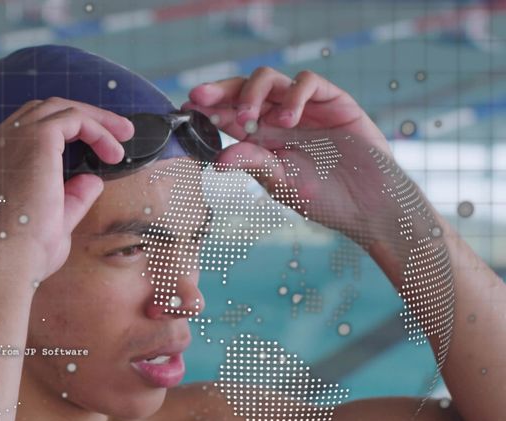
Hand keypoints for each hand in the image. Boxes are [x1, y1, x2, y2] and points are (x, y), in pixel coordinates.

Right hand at [0, 97, 133, 279]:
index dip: (61, 136)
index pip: (24, 135)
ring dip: (94, 120)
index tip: (91, 153)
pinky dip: (97, 129)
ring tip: (123, 137)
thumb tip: (91, 181)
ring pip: (57, 109)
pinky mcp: (34, 138)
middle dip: (81, 120)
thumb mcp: (52, 220)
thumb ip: (71, 196)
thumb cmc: (25, 252)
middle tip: (116, 136)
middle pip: (40, 113)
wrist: (11, 259)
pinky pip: (72, 118)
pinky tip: (114, 151)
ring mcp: (10, 138)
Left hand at [182, 67, 411, 245]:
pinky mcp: (333, 101)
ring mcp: (306, 107)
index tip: (187, 108)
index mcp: (261, 138)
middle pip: (244, 89)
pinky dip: (293, 94)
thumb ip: (252, 164)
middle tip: (200, 98)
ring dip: (252, 94)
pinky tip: (288, 118)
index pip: (228, 114)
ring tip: (248, 120)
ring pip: (270, 79)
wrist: (370, 204)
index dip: (208, 109)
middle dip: (219, 91)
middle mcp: (279, 118)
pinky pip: (307, 81)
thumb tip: (217, 159)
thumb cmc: (324, 199)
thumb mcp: (280, 183)